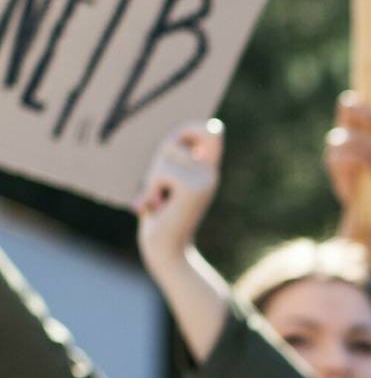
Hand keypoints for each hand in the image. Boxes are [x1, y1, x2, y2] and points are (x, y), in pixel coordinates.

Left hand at [134, 121, 223, 267]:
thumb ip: (172, 160)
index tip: (175, 147)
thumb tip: (176, 144)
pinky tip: (160, 207)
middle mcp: (211, 172)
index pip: (211, 132)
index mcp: (207, 170)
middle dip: (156, 162)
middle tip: (160, 191)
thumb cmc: (161, 215)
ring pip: (165, 156)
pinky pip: (162, 173)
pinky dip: (153, 190)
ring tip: (160, 200)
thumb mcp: (166, 182)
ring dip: (152, 179)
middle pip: (172, 141)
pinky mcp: (193, 188)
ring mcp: (205, 179)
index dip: (191, 128)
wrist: (167, 249)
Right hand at [325, 90, 370, 277]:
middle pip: (346, 106)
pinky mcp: (336, 167)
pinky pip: (341, 159)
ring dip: (368, 148)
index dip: (366, 94)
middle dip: (364, 112)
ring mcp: (338, 147)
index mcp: (365, 121)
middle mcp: (348, 128)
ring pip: (344, 136)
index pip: (360, 97)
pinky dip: (361, 162)